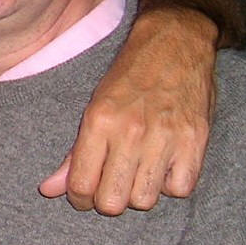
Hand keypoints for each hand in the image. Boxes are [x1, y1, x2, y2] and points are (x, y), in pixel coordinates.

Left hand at [40, 8, 215, 213]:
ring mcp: (166, 137)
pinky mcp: (196, 141)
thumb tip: (49, 190)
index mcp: (99, 121)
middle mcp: (131, 132)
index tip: (85, 196)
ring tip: (138, 172)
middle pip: (112, 202)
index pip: (81, 185)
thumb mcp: (93, 107)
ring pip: (145, 200)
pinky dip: (171, 185)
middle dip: (108, 200)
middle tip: (112, 185)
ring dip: (139, 193)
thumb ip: (73, 153)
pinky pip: (180, 189)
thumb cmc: (129, 77)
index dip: (80, 200)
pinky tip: (164, 166)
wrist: (175, 43)